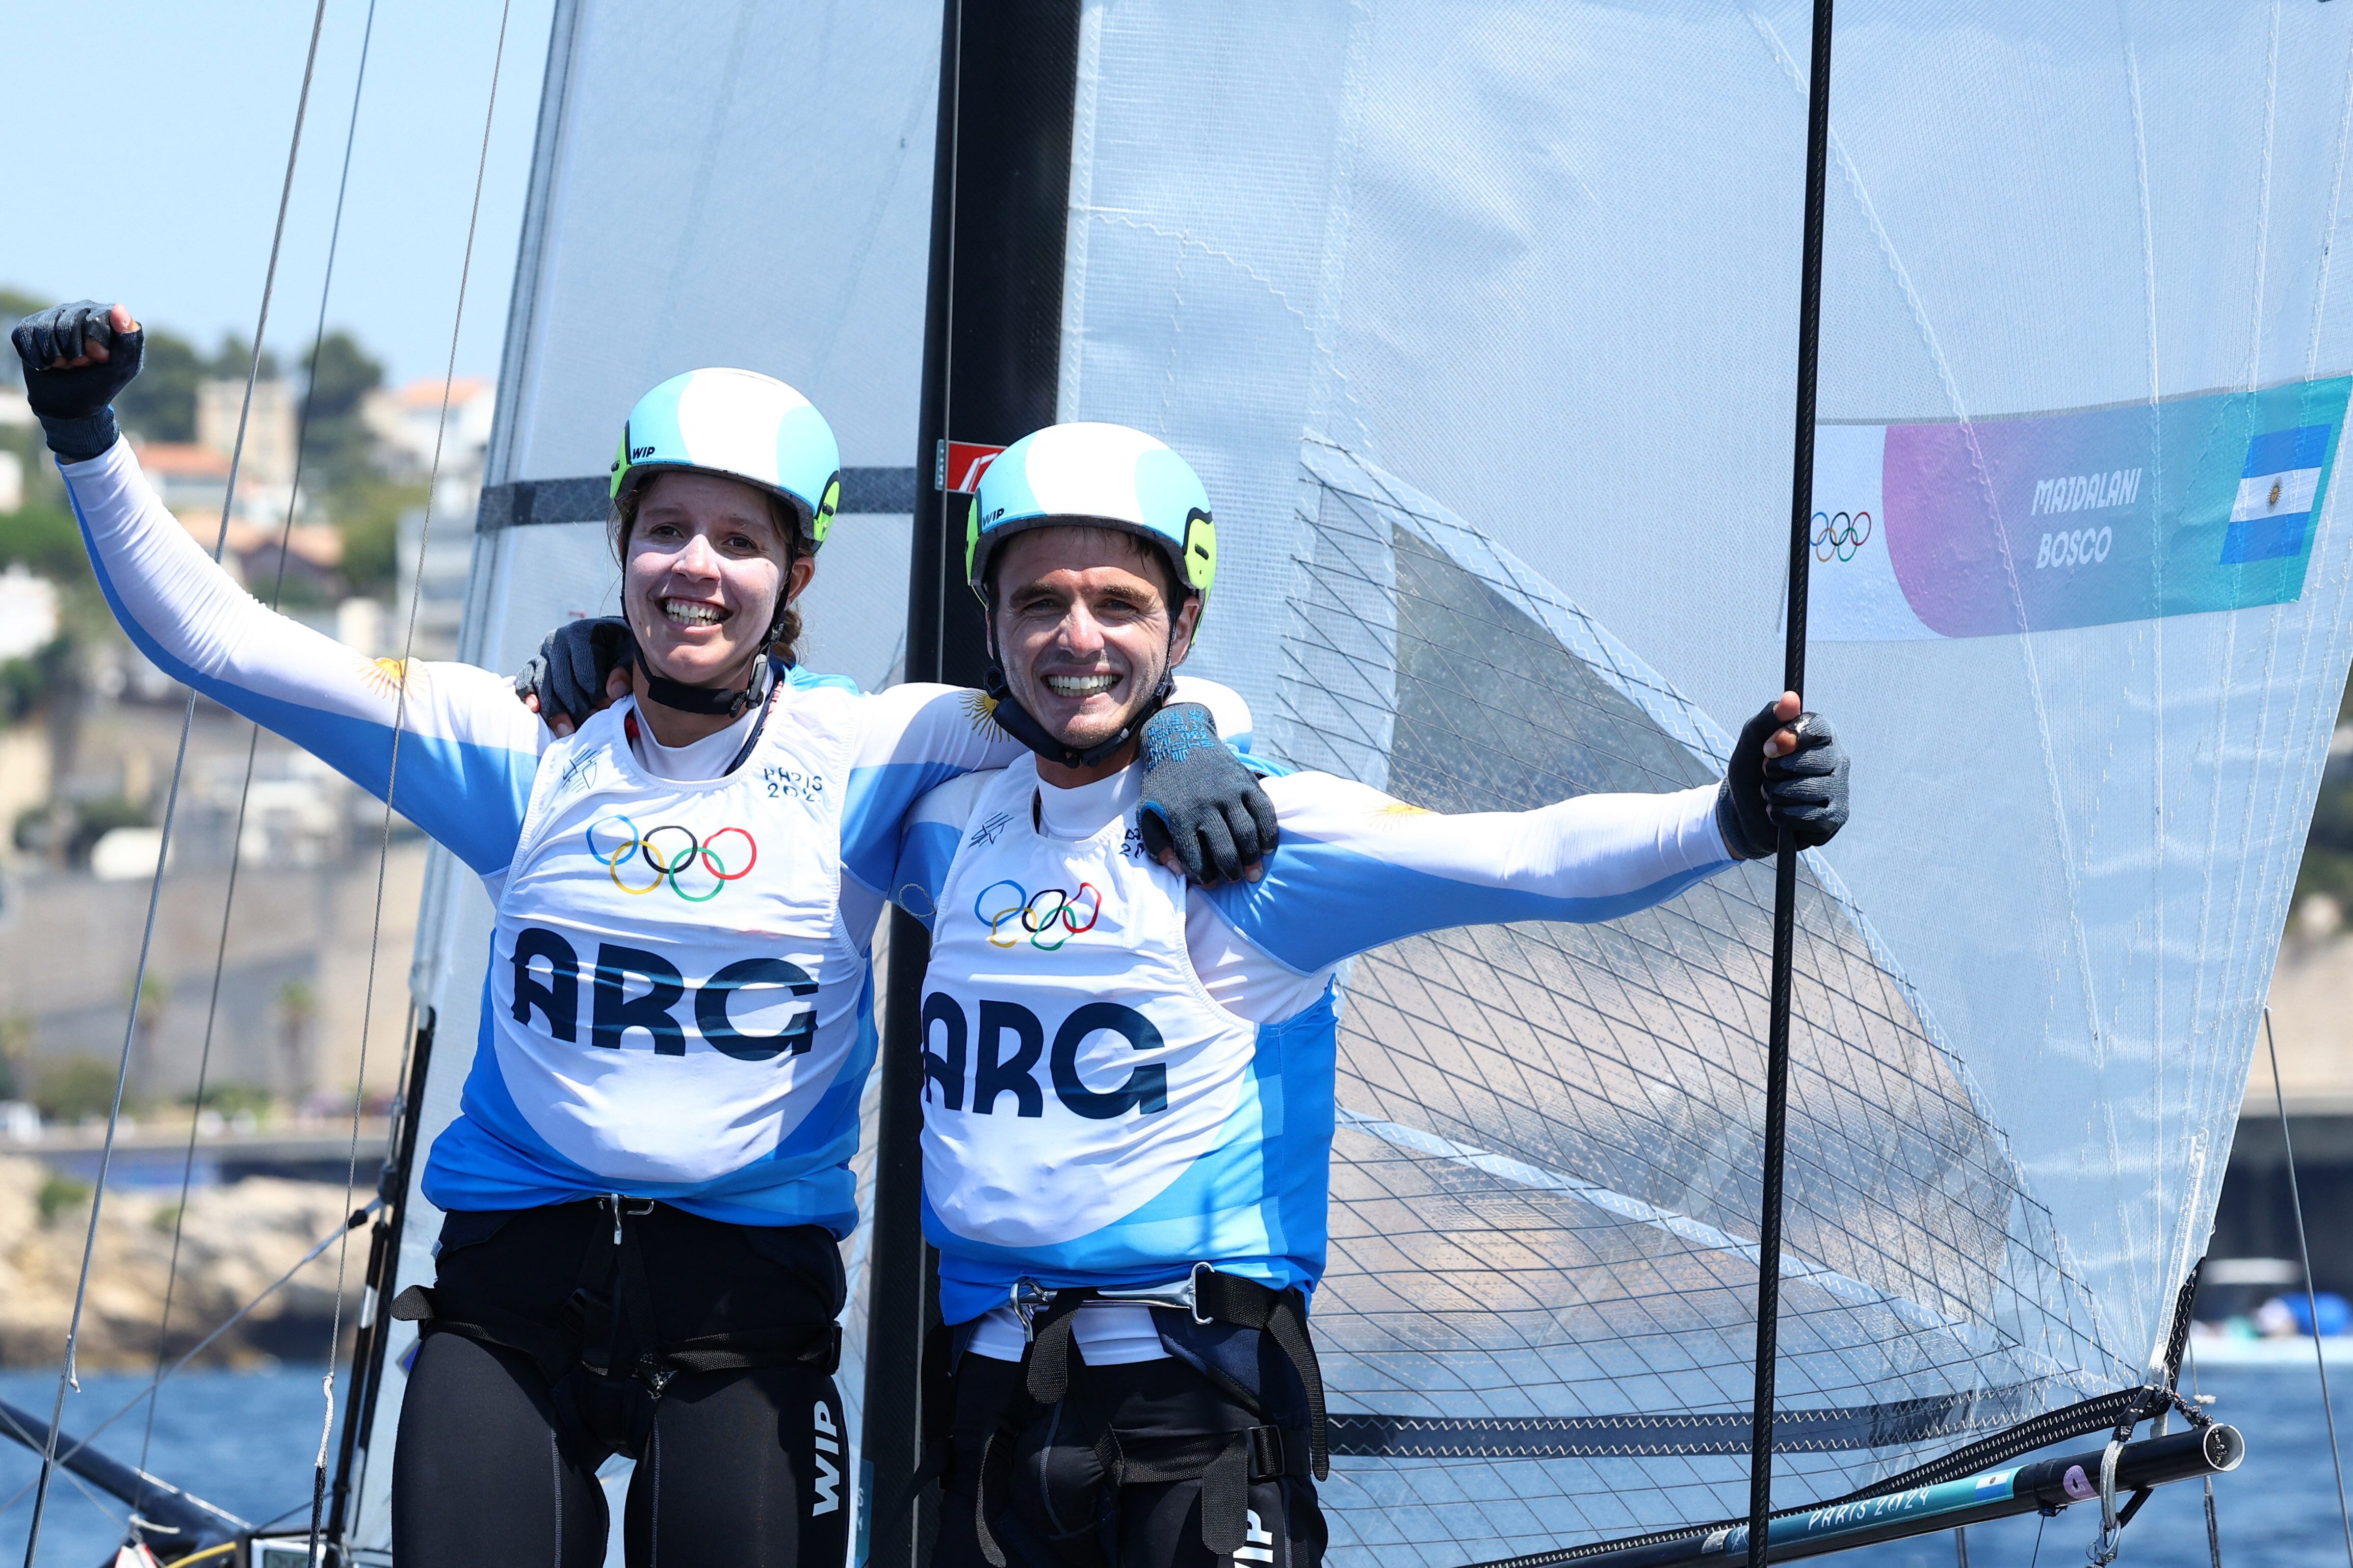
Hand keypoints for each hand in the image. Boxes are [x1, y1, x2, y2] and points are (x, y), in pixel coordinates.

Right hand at [12, 301, 143, 460]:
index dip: (95, 347)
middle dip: (74, 354)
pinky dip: (38, 357)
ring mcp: (53, 315)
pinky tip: (47, 363)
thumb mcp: (122, 367)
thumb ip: (129, 339)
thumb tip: (118, 307)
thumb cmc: (100, 383)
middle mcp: (79, 310)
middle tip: (81, 365)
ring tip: (65, 364)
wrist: (69, 403)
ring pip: (45, 329)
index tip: (100, 360)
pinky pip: (26, 335)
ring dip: (55, 357)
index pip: (95, 321)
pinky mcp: (30, 325)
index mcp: (106, 316)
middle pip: (68, 324)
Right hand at [514, 616, 635, 735]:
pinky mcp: (532, 665)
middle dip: (576, 706)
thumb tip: (614, 692)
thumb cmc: (618, 648)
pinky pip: (524, 680)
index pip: (583, 668)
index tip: (607, 708)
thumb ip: (625, 669)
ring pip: (542, 683)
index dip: (595, 692)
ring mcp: (541, 653)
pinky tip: (535, 710)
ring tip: (568, 731)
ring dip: (554, 709)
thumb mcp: (628, 653)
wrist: (604, 639)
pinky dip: (527, 694)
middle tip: (589, 724)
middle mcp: (557, 640)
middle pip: (561, 679)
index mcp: (581, 633)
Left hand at [1136, 702, 1277, 884]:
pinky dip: (1269, 833)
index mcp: (1179, 815)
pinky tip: (1267, 848)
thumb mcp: (1147, 811)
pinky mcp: (1246, 781)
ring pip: (1247, 834)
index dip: (1204, 878)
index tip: (1210, 884)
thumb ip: (1157, 843)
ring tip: (1252, 872)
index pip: (1195, 858)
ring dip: (1252, 858)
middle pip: (1225, 850)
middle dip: (1231, 872)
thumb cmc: (1164, 783)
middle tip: (1234, 880)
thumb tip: (1177, 870)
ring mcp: (1229, 792)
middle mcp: (1206, 805)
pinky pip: (1264, 812)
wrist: (1180, 738)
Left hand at [1715, 690, 1849, 858]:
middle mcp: (1838, 759)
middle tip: (1767, 772)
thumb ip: (1769, 718)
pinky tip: (1778, 811)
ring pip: (1812, 789)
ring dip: (1778, 793)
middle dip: (1779, 769)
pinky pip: (1811, 816)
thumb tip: (1791, 697)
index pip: (1819, 727)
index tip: (1767, 748)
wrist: (1745, 812)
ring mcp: (1840, 789)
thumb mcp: (1752, 742)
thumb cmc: (1754, 770)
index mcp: (1821, 735)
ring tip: (1771, 793)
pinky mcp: (1836, 817)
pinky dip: (1783, 814)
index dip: (1790, 738)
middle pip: (1816, 759)